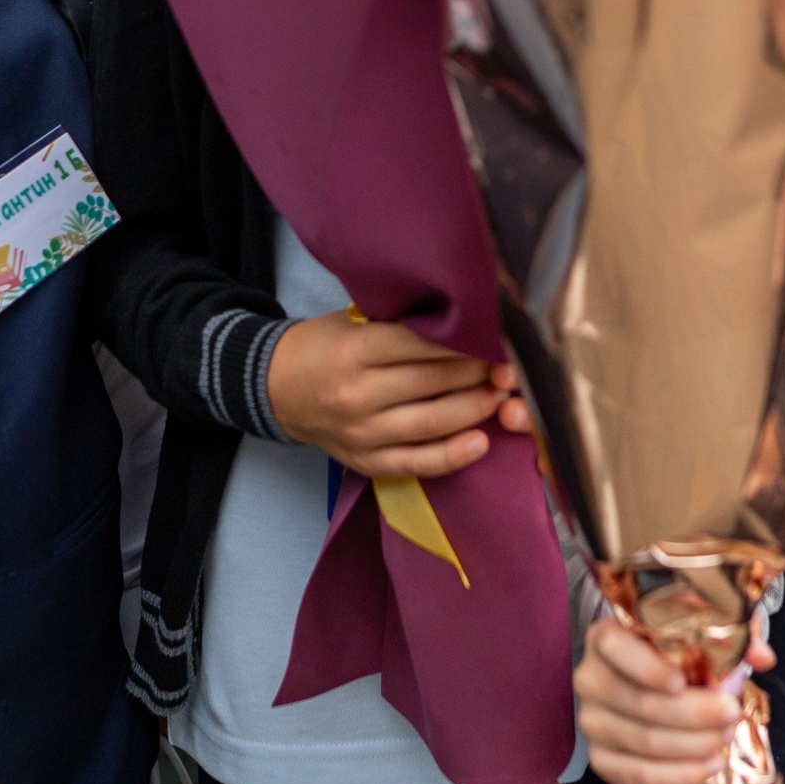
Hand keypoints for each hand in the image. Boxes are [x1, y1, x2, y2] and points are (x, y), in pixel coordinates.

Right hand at [266, 309, 523, 476]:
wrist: (274, 389)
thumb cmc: (322, 346)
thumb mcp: (351, 322)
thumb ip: (399, 324)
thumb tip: (463, 320)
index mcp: (354, 351)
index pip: (420, 344)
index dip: (464, 340)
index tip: (495, 333)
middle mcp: (358, 395)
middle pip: (432, 382)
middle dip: (478, 372)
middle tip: (510, 364)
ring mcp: (362, 434)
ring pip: (432, 423)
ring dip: (475, 408)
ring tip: (503, 396)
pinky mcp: (365, 462)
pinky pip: (416, 463)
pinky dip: (451, 456)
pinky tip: (481, 443)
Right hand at [575, 617, 740, 783]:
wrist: (645, 682)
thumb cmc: (670, 652)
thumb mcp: (699, 630)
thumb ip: (731, 635)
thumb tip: (762, 657)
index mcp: (605, 637)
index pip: (616, 648)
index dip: (647, 667)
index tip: (682, 681)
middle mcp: (591, 678)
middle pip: (641, 703)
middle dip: (693, 714)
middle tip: (731, 712)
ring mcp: (592, 721)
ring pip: (644, 741)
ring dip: (692, 745)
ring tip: (725, 737)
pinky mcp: (602, 757)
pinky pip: (638, 775)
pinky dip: (677, 775)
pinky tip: (707, 766)